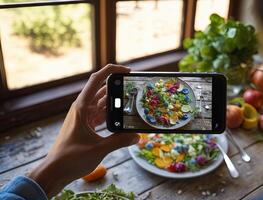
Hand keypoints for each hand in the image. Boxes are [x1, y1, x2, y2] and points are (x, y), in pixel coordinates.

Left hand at [28, 64, 139, 197]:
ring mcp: (84, 117)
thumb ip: (120, 141)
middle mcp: (82, 108)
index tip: (127, 71)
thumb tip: (137, 136)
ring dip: (115, 103)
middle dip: (117, 88)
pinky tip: (121, 119)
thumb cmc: (71, 158)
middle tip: (134, 90)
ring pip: (102, 104)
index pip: (97, 80)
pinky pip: (100, 115)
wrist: (55, 171)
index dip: (111, 71)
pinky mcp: (85, 126)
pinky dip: (111, 115)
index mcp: (81, 107)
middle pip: (101, 91)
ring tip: (131, 104)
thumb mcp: (99, 149)